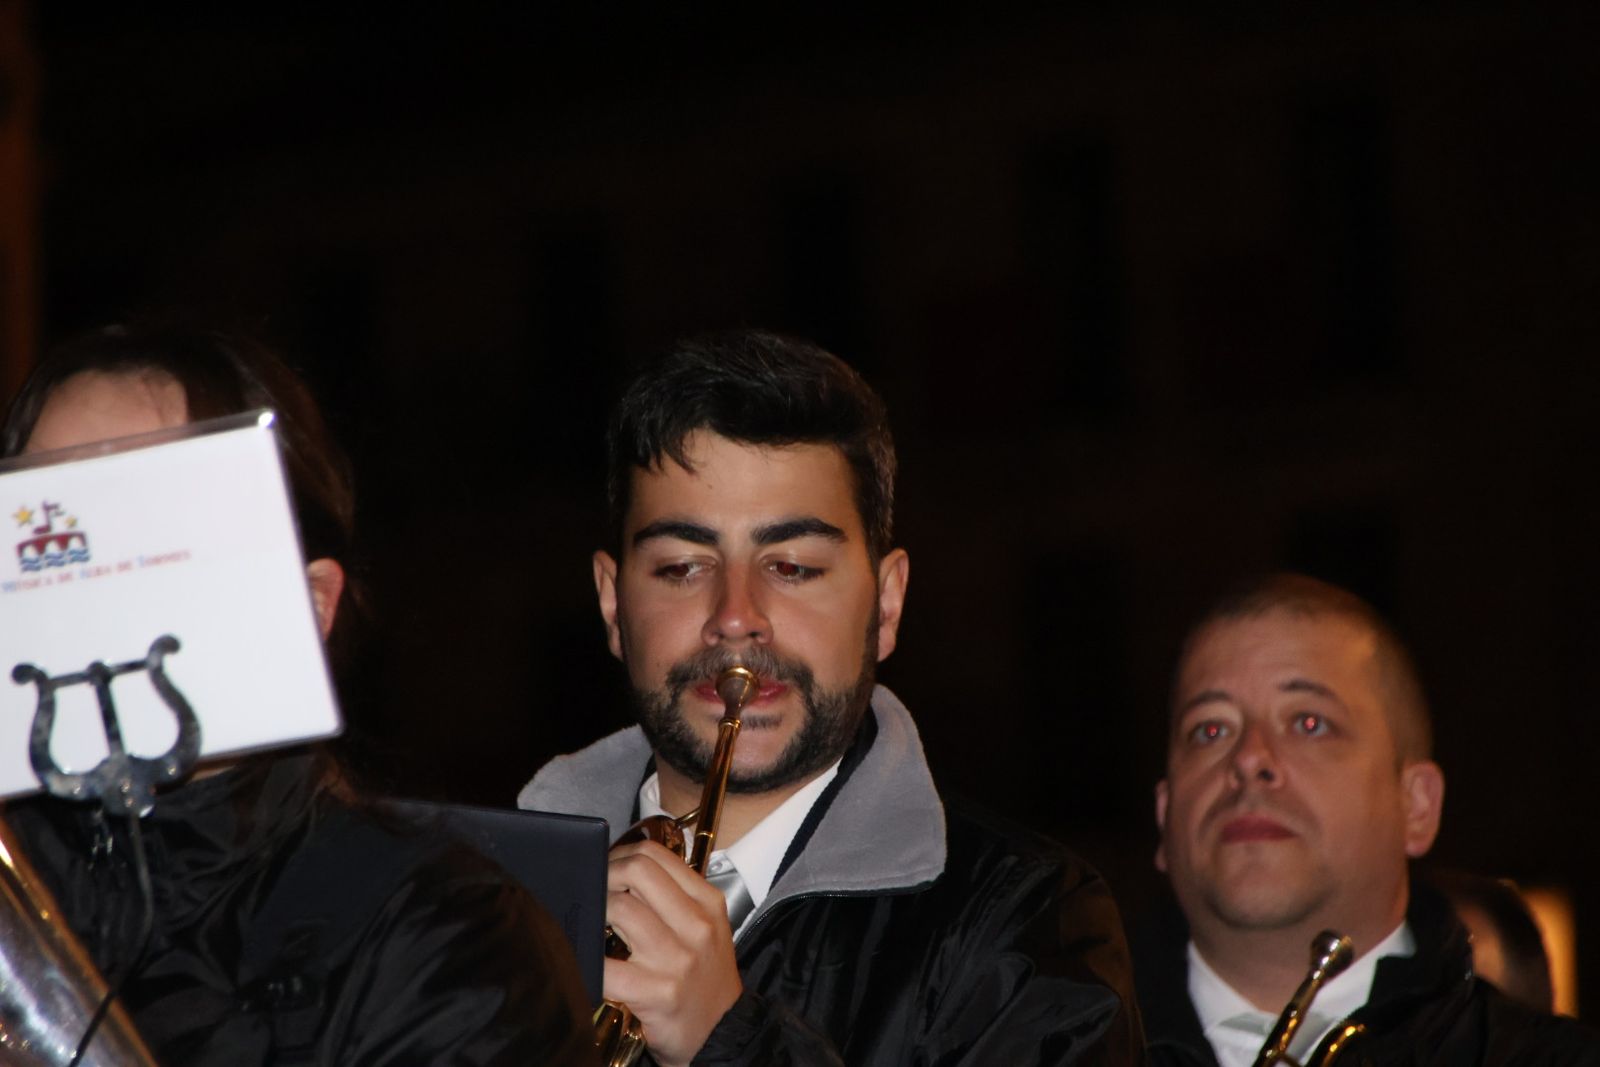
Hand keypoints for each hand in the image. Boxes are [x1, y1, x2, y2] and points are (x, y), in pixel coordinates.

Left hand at [603, 839, 742, 1066]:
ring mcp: (678, 960)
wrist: (721, 1033)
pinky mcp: (658, 993)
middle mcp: (697, 926)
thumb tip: (621, 870)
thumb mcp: (706, 927)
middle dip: (604, 875)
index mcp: (707, 903)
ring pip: (619, 908)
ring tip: (590, 923)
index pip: (656, 855)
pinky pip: (607, 966)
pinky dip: (588, 960)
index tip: (606, 868)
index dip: (620, 855)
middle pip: (637, 871)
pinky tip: (587, 960)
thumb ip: (673, 897)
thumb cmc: (705, 978)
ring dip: (594, 912)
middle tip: (592, 890)